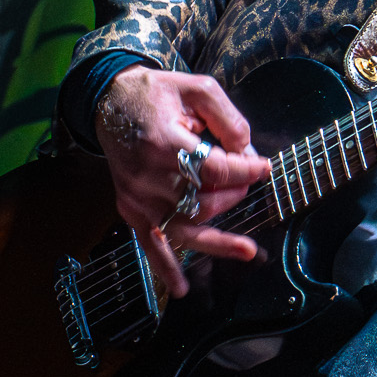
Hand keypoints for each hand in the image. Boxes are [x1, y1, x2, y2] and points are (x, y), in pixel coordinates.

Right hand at [95, 66, 270, 297]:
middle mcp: (148, 176)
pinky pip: (151, 243)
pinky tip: (180, 288)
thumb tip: (247, 150)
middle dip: (234, 194)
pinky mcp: (131, 209)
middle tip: (247, 182)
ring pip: (184, 227)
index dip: (244, 170)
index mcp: (164, 142)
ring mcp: (138, 197)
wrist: (112, 104)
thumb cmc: (159, 95)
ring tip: (248, 250)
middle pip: (202, 200)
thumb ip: (226, 117)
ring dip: (218, 239)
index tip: (264, 168)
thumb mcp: (197, 88)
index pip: (213, 168)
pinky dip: (166, 267)